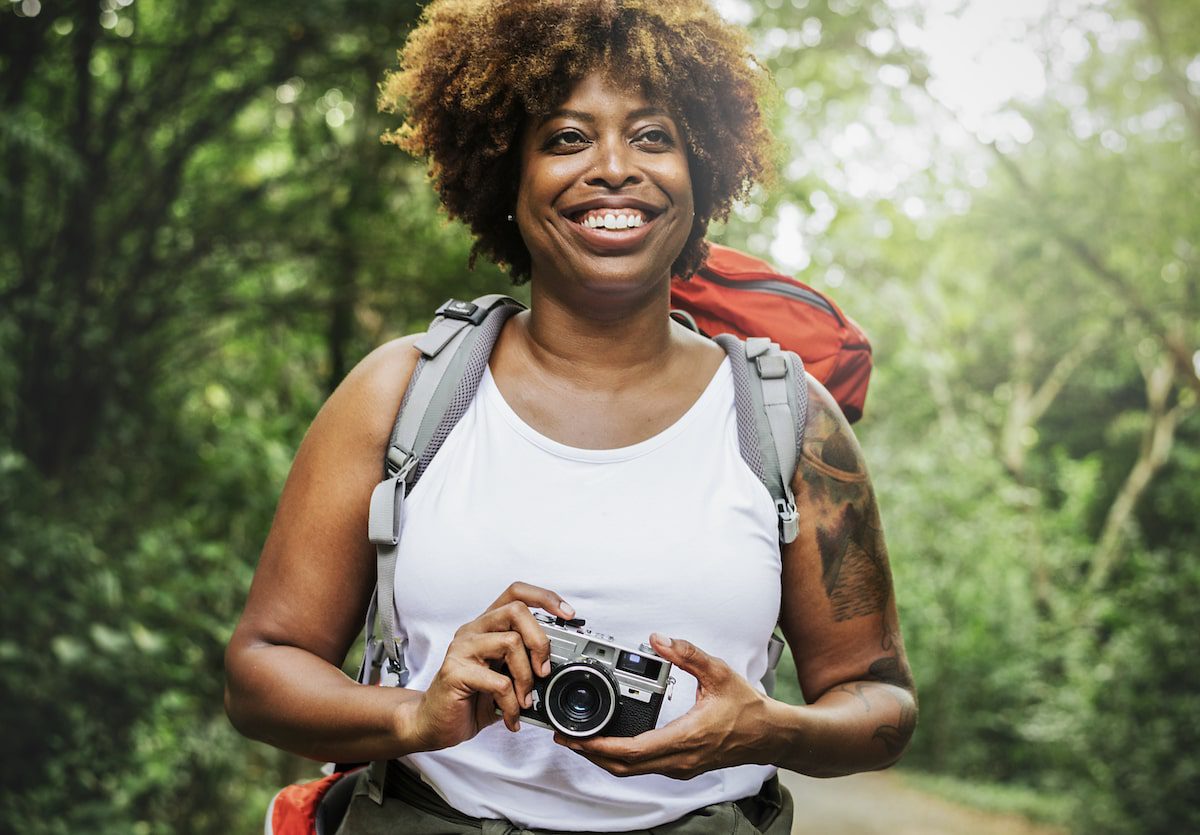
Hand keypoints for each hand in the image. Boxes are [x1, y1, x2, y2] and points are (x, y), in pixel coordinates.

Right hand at [409, 582, 573, 751]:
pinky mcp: (454, 672)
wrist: (434, 722)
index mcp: (487, 625)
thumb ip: (525, 664)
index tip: (568, 615)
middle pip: (516, 611)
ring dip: (527, 677)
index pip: (516, 593)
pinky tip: (511, 717)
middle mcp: (473, 630)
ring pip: (509, 642)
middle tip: (544, 671)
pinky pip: (499, 682)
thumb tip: (558, 666)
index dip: (544, 598)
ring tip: (526, 701)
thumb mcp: (505, 676)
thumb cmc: (471, 698)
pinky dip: (512, 704)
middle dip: (540, 641)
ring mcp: (462, 649)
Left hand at [554, 634, 774, 779]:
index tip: (576, 738)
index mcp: (685, 737)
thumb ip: (687, 653)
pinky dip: (622, 759)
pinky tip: (612, 744)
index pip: (632, 750)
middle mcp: (680, 759)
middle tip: (566, 738)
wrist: (770, 735)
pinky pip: (644, 768)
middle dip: (592, 754)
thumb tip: (659, 639)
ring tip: (581, 740)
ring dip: (605, 758)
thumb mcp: (718, 672)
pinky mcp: (682, 766)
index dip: (600, 746)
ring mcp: (681, 766)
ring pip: (633, 771)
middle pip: (625, 766)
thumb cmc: (747, 707)